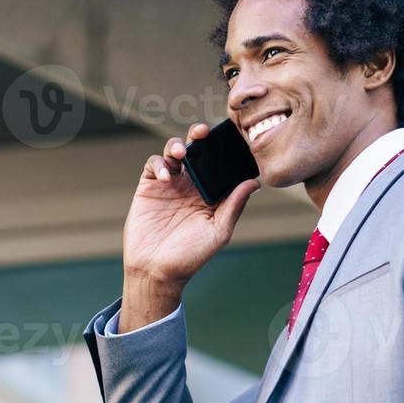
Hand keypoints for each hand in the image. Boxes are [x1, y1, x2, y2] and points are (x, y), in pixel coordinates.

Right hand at [124, 121, 260, 289]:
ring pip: (175, 151)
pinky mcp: (149, 187)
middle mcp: (191, 185)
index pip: (219, 163)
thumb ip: (234, 206)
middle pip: (197, 151)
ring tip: (181, 153)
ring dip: (178, 146)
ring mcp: (170, 184)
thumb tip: (254, 183)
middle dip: (200, 136)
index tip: (230, 137)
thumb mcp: (218, 232)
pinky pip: (154, 165)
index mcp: (210, 193)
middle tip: (204, 131)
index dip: (224, 149)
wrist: (156, 271)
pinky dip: (159, 164)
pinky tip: (165, 177)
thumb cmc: (189, 257)